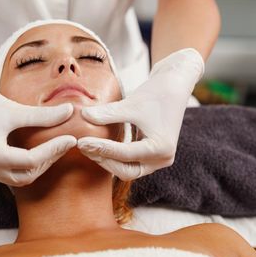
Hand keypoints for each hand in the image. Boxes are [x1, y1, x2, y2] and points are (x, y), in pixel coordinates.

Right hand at [0, 55, 75, 185]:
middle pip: (25, 176)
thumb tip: (70, 112)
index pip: (30, 161)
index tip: (70, 139)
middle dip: (47, 162)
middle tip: (64, 144)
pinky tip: (36, 150)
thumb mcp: (12, 108)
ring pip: (16, 178)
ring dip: (37, 166)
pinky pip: (7, 173)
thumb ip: (43, 115)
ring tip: (53, 148)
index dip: (53, 150)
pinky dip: (24, 165)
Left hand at [77, 48, 203, 180]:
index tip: (81, 141)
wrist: (174, 85)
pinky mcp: (153, 155)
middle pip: (127, 171)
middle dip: (104, 160)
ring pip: (128, 169)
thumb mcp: (130, 104)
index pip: (124, 154)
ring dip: (108, 160)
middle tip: (83, 146)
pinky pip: (131, 162)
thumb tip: (83, 116)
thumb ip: (107, 114)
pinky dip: (115, 156)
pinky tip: (99, 146)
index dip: (101, 149)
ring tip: (88, 147)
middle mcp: (162, 158)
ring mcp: (159, 159)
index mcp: (161, 148)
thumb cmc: (157, 92)